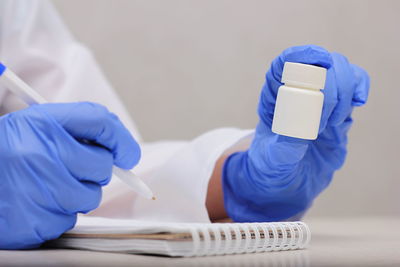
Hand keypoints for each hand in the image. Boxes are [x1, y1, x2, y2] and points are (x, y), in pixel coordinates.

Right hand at [0, 102, 139, 248]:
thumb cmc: (7, 153)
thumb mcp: (35, 126)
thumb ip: (77, 129)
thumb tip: (121, 150)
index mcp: (41, 124)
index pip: (101, 122)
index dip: (122, 139)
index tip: (128, 154)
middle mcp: (41, 155)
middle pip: (103, 165)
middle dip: (97, 169)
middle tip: (74, 168)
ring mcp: (39, 191)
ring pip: (91, 197)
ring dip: (79, 193)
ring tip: (49, 185)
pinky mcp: (36, 223)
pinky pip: (70, 219)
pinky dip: (60, 213)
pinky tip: (37, 202)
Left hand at [222, 45, 369, 221]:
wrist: (287, 182)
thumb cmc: (272, 168)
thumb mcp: (273, 160)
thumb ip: (285, 145)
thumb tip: (301, 126)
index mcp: (274, 98)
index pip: (285, 63)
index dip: (304, 55)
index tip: (321, 62)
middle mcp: (296, 92)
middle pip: (320, 65)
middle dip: (332, 84)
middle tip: (325, 120)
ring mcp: (319, 99)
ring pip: (340, 72)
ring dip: (345, 91)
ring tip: (332, 124)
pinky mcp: (337, 110)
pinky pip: (353, 87)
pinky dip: (359, 89)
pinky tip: (357, 103)